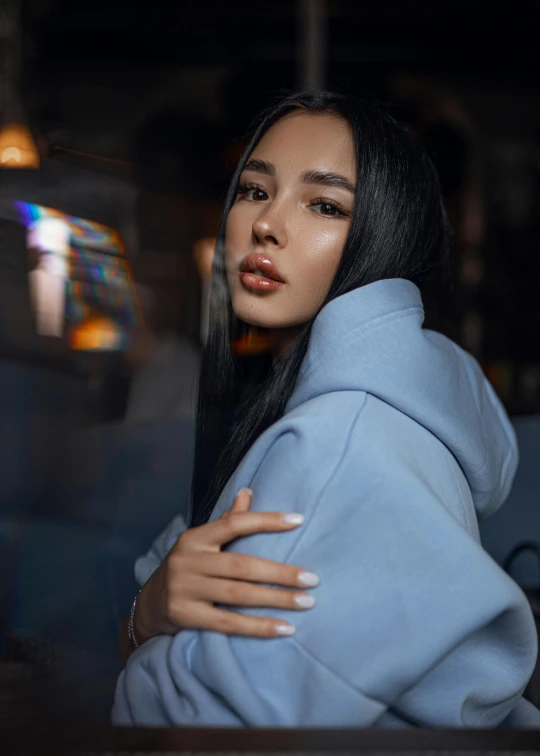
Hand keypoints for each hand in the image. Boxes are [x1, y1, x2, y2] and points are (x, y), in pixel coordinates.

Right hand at [134, 489, 318, 639]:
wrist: (148, 606)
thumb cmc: (187, 568)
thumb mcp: (201, 543)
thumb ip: (227, 520)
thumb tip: (248, 492)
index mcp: (195, 538)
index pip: (234, 523)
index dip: (266, 520)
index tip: (299, 520)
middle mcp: (188, 561)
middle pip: (242, 566)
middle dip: (280, 573)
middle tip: (312, 579)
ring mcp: (185, 590)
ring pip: (239, 595)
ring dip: (276, 600)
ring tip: (306, 602)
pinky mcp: (186, 617)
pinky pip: (228, 624)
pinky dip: (258, 627)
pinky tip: (284, 628)